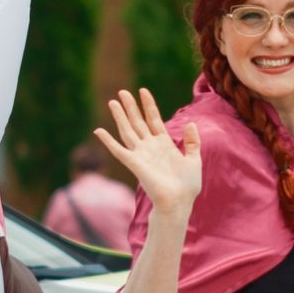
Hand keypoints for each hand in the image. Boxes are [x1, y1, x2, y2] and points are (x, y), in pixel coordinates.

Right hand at [94, 89, 200, 215]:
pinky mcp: (134, 164)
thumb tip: (191, 123)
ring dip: (120, 117)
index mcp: (164, 144)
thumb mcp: (194, 159)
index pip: (154, 119)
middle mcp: (150, 147)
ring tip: (112, 101)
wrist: (179, 202)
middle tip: (122, 91)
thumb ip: (192, 142)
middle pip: (138, 122)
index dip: (148, 105)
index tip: (143, 90)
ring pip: (127, 131)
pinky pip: (118, 150)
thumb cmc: (187, 186)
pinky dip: (108, 141)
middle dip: (130, 107)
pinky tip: (98, 130)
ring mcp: (141, 155)